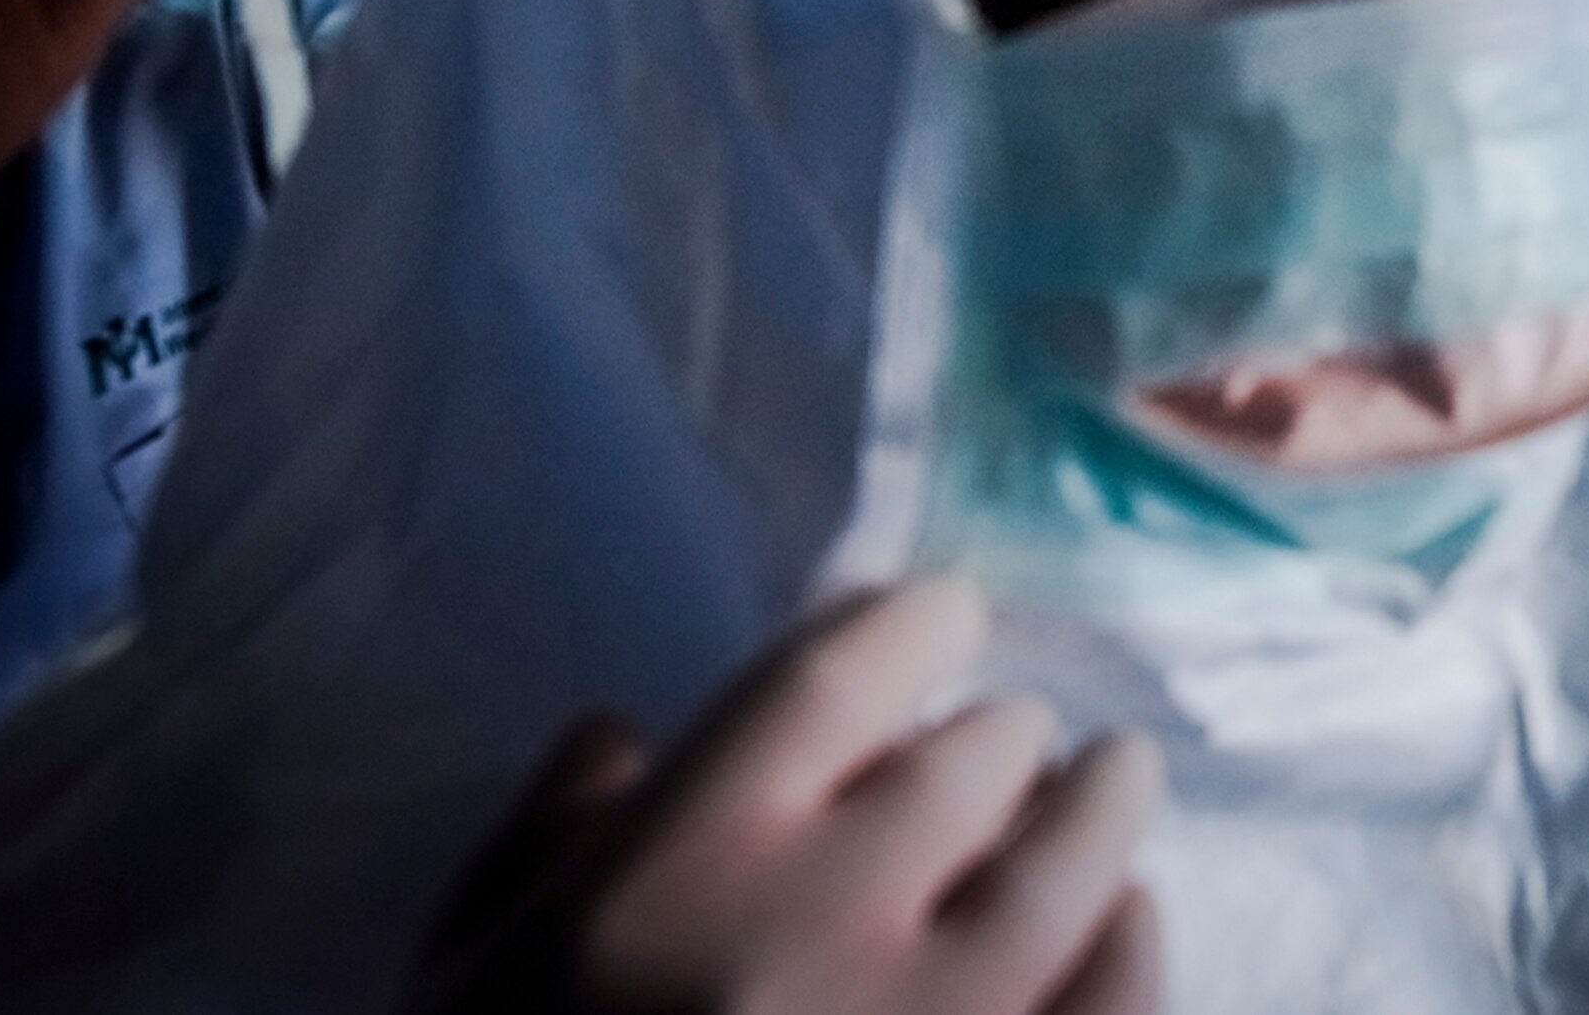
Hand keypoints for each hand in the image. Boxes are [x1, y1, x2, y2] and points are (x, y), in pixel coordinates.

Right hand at [412, 576, 1164, 1014]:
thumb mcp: (457, 985)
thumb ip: (542, 849)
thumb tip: (621, 734)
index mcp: (662, 880)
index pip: (830, 681)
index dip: (907, 623)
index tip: (941, 613)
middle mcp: (805, 939)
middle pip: (966, 764)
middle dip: (998, 732)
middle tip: (1013, 732)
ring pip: (1067, 872)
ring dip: (1100, 810)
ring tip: (1113, 782)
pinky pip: (1106, 1012)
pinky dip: (1130, 951)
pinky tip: (1125, 920)